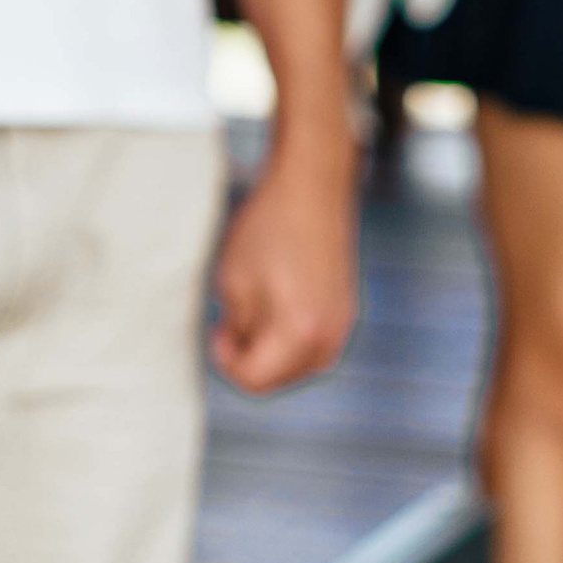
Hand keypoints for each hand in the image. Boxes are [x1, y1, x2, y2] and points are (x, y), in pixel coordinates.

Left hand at [209, 134, 358, 395]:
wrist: (312, 182)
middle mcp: (329, 336)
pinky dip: (291, 335)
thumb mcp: (234, 279)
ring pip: (299, 364)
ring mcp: (343, 322)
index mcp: (299, 333)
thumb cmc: (270, 226)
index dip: (227, 362)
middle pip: (280, 378)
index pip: (256, 380)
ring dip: (271, 350)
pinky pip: (315, 342)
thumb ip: (237, 326)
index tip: (216, 330)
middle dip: (250, 359)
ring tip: (251, 310)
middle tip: (228, 324)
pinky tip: (275, 302)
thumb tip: (241, 344)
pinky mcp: (346, 307)